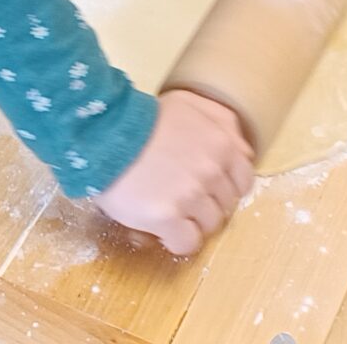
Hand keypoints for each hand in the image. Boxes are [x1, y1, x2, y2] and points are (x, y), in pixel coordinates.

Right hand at [94, 91, 252, 255]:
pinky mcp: (167, 217)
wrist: (103, 134)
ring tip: (167, 208)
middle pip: (225, 207)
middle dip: (206, 204)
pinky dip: (175, 239)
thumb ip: (222, 121)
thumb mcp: (188, 103)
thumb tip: (243, 149)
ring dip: (190, 222)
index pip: (243, 182)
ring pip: (208, 227)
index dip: (223, 187)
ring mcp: (191, 196)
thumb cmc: (144, 118)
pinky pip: (186, 243)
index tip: (205, 186)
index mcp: (222, 144)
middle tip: (181, 196)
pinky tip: (161, 227)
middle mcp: (212, 171)